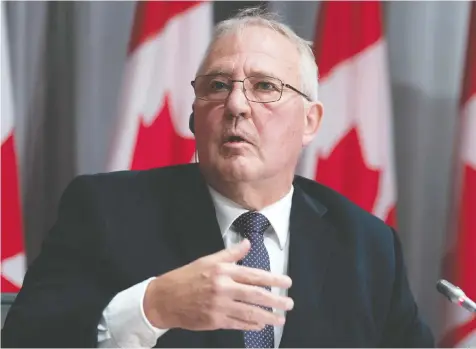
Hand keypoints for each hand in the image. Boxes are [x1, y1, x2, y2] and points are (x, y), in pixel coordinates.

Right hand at [143, 239, 292, 331]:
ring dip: (268, 316)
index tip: (286, 282)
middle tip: (289, 303)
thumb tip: (247, 244)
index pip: (254, 275)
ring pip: (249, 312)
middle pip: (255, 294)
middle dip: (276, 300)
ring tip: (280, 319)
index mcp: (223, 271)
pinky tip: (261, 325)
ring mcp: (219, 306)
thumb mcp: (207, 260)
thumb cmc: (186, 278)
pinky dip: (251, 325)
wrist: (164, 298)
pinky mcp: (214, 321)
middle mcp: (223, 288)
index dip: (273, 279)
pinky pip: (238, 324)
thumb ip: (230, 254)